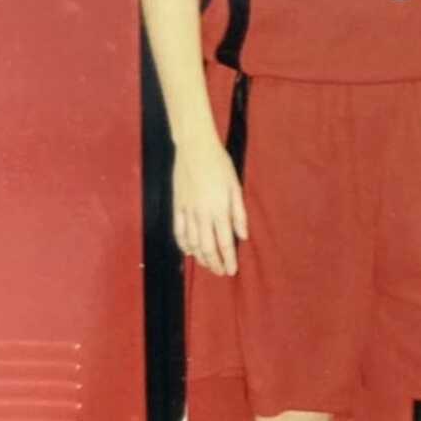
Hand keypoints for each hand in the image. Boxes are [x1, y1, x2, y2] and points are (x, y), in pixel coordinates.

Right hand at [172, 138, 247, 275]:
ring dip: (200, 257)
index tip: (231, 271)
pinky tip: (189, 251)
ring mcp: (187, 210)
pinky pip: (178, 231)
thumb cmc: (220, 165)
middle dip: (214, 263)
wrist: (195, 148)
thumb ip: (239, 213)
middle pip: (207, 247)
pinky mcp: (176, 205)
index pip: (224, 242)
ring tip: (208, 265)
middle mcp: (202, 214)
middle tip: (220, 272)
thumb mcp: (236, 186)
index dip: (228, 259)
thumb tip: (243, 236)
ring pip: (192, 242)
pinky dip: (183, 244)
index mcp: (219, 209)